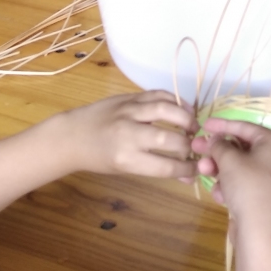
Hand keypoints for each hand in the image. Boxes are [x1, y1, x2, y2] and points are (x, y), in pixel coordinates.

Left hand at [58, 91, 198, 179]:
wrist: (72, 135)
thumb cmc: (97, 158)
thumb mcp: (124, 169)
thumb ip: (155, 168)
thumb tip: (186, 176)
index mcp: (126, 159)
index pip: (165, 166)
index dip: (186, 168)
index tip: (197, 168)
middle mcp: (128, 134)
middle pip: (169, 139)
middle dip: (189, 144)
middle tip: (198, 146)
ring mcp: (129, 111)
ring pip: (166, 110)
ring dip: (186, 117)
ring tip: (195, 125)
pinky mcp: (129, 97)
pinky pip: (157, 94)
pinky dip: (174, 100)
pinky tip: (184, 108)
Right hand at [192, 119, 270, 227]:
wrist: (260, 231)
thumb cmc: (248, 186)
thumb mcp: (230, 160)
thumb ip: (219, 145)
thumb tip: (215, 139)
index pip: (243, 126)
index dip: (222, 124)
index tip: (203, 124)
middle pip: (238, 146)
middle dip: (216, 149)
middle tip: (195, 147)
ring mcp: (266, 177)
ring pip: (236, 165)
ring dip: (218, 167)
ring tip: (202, 171)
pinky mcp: (258, 195)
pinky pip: (239, 182)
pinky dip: (227, 185)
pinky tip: (220, 195)